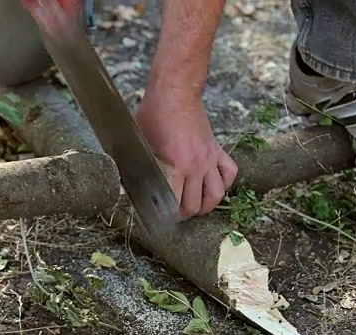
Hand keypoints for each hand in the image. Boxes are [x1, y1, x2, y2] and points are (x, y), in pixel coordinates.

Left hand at [135, 90, 237, 219]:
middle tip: (174, 216)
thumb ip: (137, 167)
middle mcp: (196, 167)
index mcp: (175, 167)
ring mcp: (209, 159)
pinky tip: (214, 186)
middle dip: (184, 215)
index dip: (165, 217)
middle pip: (195, 205)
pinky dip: (225, 183)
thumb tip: (126, 185)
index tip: (158, 221)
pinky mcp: (217, 150)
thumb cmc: (153, 114)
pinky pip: (229, 173)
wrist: (175, 93)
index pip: (173, 204)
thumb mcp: (139, 144)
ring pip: (217, 194)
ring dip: (206, 206)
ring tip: (196, 208)